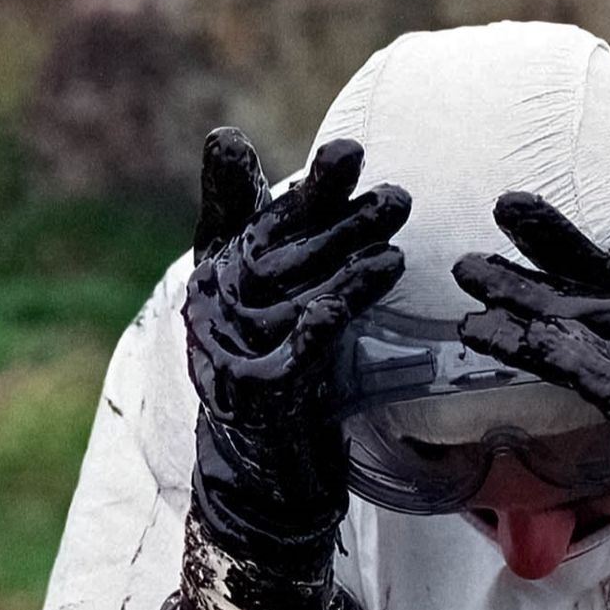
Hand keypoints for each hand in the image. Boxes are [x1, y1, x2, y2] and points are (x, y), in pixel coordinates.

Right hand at [184, 129, 408, 555]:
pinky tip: (346, 302)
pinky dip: (316, 325)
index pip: (251, 219)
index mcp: (217, 277)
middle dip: (338, 216)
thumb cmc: (272, 372)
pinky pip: (292, 355)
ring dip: (344, 266)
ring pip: (290, 298)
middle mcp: (213, 310)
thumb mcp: (273, 297)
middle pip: (278, 251)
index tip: (346, 149)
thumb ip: (264, 226)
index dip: (292, 186)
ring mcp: (230, 354)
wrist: (260, 474)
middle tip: (396, 193)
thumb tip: (228, 136)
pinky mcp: (258, 398)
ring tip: (396, 243)